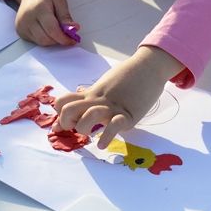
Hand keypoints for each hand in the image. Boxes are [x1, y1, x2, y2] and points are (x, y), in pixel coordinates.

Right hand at [11, 0, 76, 46]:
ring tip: (56, 29)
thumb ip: (66, 17)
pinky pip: (35, 41)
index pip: (52, 29)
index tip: (72, 40)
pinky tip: (46, 29)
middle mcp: (27, 18)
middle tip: (67, 35)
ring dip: (51, 40)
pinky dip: (44, 39)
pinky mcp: (20, 31)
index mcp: (38, 8)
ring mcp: (21, 25)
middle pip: (45, 39)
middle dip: (58, 40)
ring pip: (40, 42)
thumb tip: (73, 29)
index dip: (63, 38)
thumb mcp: (60, 0)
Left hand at [54, 46, 183, 147]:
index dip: (60, 114)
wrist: (150, 66)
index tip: (69, 121)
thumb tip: (74, 110)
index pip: (62, 102)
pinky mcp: (129, 114)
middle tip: (78, 126)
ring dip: (85, 129)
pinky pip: (114, 126)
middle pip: (68, 111)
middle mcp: (98, 100)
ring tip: (93, 132)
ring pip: (88, 118)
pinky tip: (103, 144)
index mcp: (91, 93)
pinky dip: (106, 138)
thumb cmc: (128, 77)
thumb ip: (89, 98)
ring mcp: (113, 107)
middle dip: (67, 123)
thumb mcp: (104, 85)